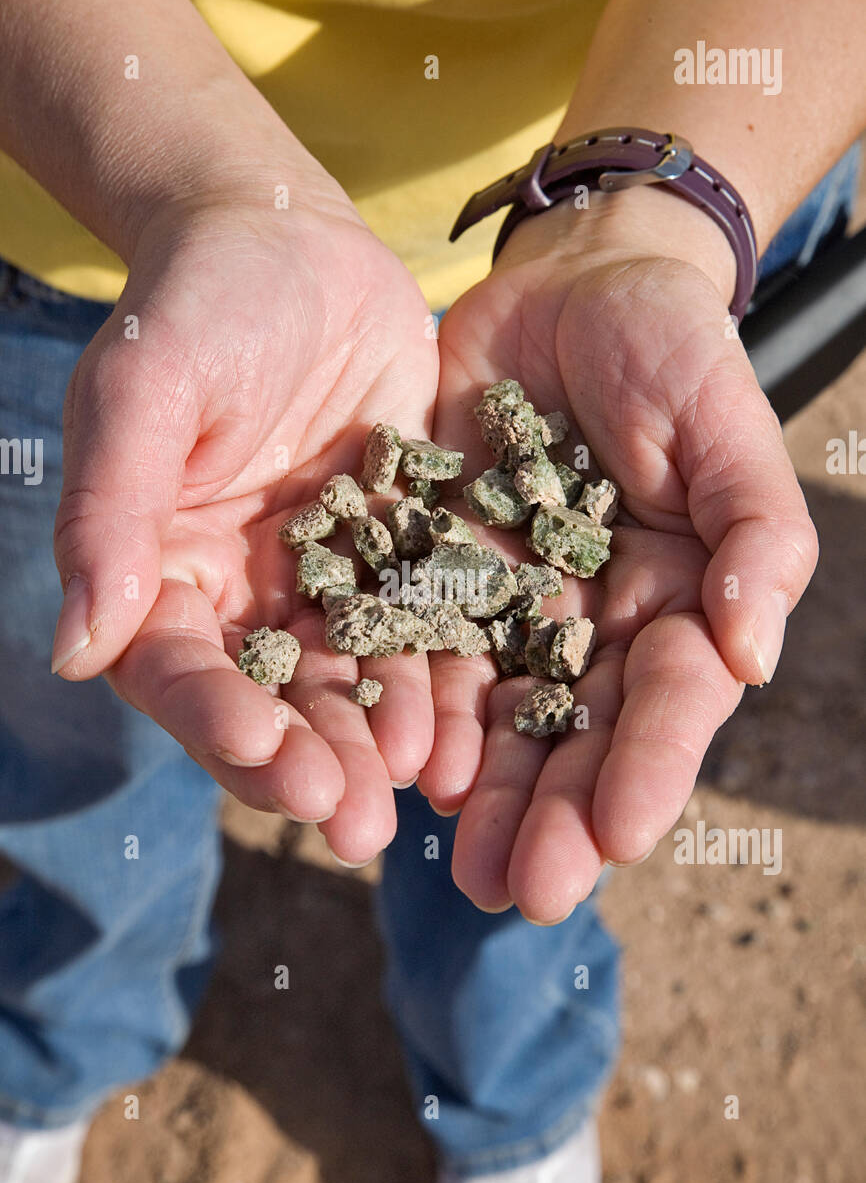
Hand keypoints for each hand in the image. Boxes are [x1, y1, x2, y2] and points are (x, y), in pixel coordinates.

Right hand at [52, 182, 438, 863]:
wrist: (289, 239)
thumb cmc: (196, 303)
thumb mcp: (144, 393)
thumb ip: (110, 516)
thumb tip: (77, 652)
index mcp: (162, 574)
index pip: (182, 671)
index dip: (220, 722)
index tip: (272, 761)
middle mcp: (240, 598)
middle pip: (270, 702)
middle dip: (310, 763)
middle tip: (355, 823)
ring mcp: (322, 583)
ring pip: (350, 681)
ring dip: (379, 741)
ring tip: (420, 788)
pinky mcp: (397, 555)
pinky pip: (422, 627)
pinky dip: (441, 676)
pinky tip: (472, 721)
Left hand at [420, 191, 817, 921]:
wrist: (567, 290)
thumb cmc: (669, 350)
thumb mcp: (727, 428)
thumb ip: (752, 537)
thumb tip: (752, 655)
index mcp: (675, 604)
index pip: (668, 703)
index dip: (649, 768)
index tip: (622, 835)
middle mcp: (593, 627)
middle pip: (577, 737)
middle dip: (554, 817)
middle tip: (521, 892)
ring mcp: (511, 609)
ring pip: (498, 721)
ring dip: (482, 798)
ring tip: (458, 869)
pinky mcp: (437, 577)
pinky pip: (422, 655)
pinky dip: (413, 712)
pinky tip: (397, 767)